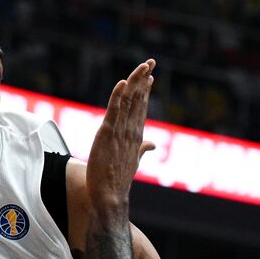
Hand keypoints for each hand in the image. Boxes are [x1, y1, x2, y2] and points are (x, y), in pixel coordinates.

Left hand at [86, 58, 155, 215]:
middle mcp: (131, 131)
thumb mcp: (132, 161)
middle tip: (150, 62)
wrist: (109, 196)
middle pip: (138, 100)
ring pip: (129, 101)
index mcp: (135, 135)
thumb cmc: (118, 180)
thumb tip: (152, 146)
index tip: (150, 76)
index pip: (141, 108)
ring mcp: (120, 132)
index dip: (145, 91)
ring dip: (135, 82)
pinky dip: (117, 97)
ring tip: (143, 66)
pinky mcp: (106, 135)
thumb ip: (142, 149)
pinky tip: (123, 83)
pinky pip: (113, 111)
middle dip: (144, 80)